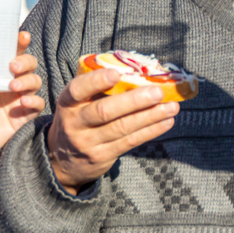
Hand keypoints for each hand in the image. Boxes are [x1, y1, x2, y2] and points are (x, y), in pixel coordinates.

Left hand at [0, 33, 44, 167]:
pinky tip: (23, 102)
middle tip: (12, 66)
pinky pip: (37, 106)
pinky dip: (35, 101)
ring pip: (36, 82)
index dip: (20, 43)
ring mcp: (17, 100)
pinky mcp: (22, 118)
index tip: (21, 36)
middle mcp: (10, 84)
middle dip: (26, 61)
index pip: (12, 53)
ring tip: (13, 86)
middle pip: (30, 65)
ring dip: (29, 80)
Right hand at [47, 69, 178, 194]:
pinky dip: (151, 131)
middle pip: (105, 111)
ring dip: (150, 116)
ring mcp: (88, 142)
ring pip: (122, 127)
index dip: (97, 81)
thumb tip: (135, 71)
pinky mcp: (102, 156)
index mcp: (68, 102)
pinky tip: (166, 121)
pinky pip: (130, 141)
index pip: (78, 90)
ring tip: (172, 107)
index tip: (117, 73)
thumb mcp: (76, 104)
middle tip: (158, 92)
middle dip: (134, 101)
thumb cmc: (78, 120)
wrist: (61, 161)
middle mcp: (75, 123)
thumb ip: (97, 89)